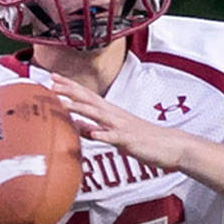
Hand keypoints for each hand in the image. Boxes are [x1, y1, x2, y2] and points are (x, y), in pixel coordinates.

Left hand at [50, 73, 190, 170]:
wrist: (171, 146)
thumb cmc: (142, 140)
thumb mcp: (113, 133)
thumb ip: (93, 129)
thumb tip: (74, 126)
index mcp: (110, 113)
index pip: (86, 95)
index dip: (69, 86)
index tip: (52, 77)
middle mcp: (114, 115)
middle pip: (89, 99)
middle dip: (70, 91)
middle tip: (51, 83)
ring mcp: (122, 127)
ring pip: (99, 115)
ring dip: (81, 109)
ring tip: (63, 104)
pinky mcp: (130, 141)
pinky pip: (115, 138)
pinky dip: (103, 135)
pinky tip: (92, 134)